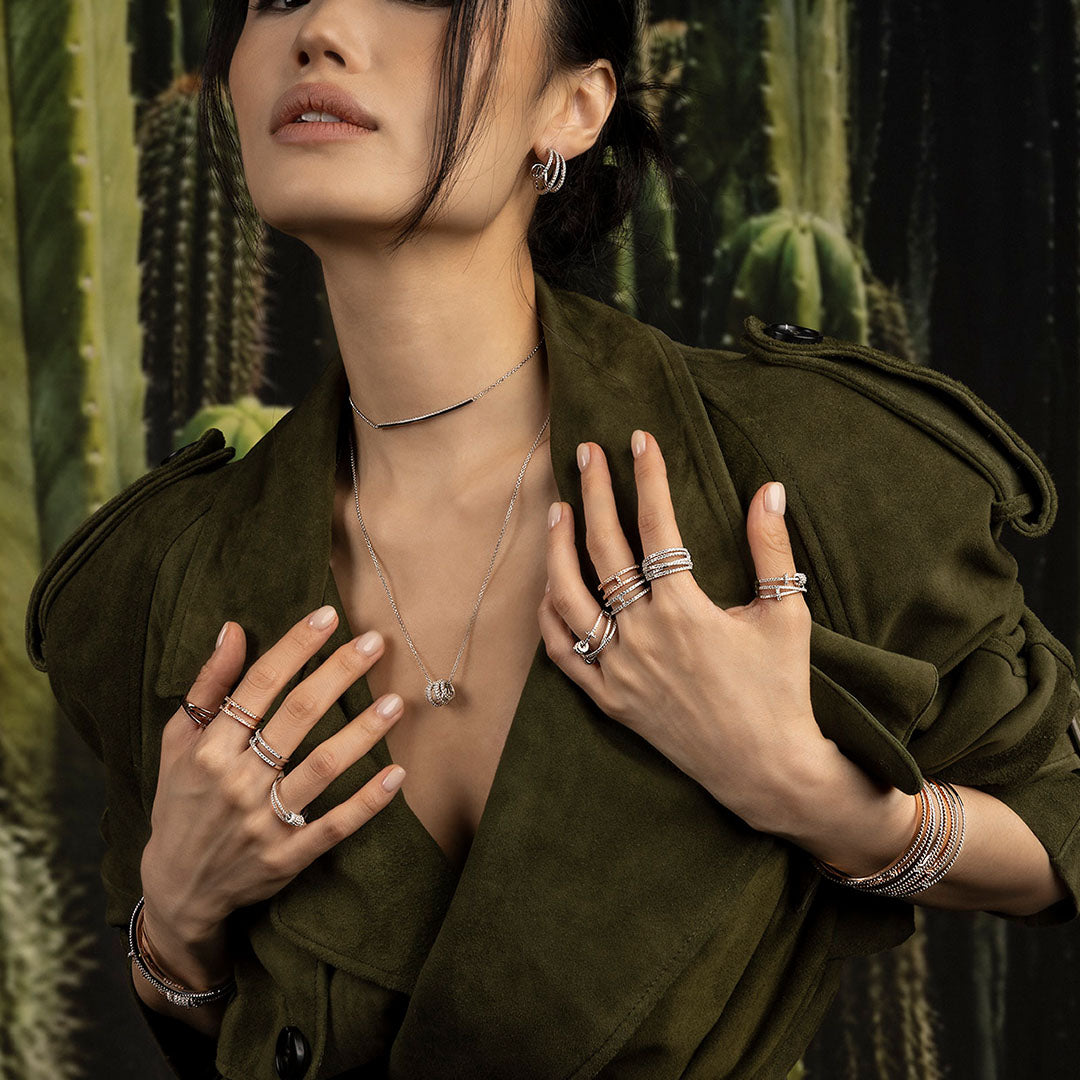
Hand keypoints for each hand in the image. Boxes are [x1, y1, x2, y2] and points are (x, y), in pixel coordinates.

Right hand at [140, 606, 407, 942]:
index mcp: (210, 748)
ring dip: (363, 732)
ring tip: (397, 702)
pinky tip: (397, 773)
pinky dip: (367, 801)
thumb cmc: (181, 801)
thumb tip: (232, 630)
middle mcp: (237, 781)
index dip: (295, 647)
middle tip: (376, 643)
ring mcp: (264, 820)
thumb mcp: (178, 742)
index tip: (328, 616)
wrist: (178, 887)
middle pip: (297, 716)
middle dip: (339, 674)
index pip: (259, 685)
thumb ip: (208, 686)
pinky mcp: (287, 856)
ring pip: (322, 767)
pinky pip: (334, 825)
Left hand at [537, 429, 833, 835]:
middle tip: (586, 451)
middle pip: (604, 550)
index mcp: (685, 612)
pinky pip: (563, 653)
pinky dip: (550, 616)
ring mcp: (619, 670)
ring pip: (568, 598)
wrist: (765, 769)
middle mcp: (643, 636)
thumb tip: (768, 487)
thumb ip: (772, 549)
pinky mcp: (609, 699)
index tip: (640, 438)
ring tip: (558, 509)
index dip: (647, 476)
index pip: (657, 526)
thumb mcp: (787, 615)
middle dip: (592, 492)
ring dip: (557, 549)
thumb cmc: (781, 690)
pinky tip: (549, 586)